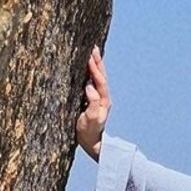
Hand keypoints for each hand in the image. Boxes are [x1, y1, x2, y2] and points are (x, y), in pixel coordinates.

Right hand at [76, 45, 110, 159]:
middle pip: (101, 76)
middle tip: (93, 47)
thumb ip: (92, 104)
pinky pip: (92, 82)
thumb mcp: (90, 120)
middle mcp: (103, 98)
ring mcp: (98, 98)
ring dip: (95, 65)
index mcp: (104, 101)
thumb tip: (89, 87)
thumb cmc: (89, 133)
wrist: (91, 143)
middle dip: (97, 62)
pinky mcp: (92, 100)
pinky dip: (90, 72)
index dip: (95, 69)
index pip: (100, 81)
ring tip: (91, 52)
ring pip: (97, 78)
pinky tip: (86, 65)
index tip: (89, 56)